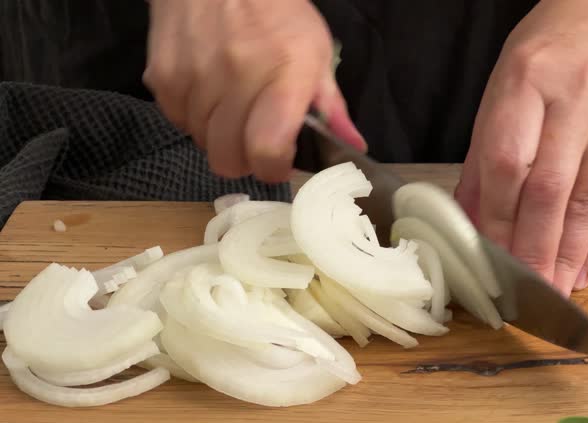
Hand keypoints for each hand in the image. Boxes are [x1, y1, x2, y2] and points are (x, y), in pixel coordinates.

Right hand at [143, 0, 365, 182]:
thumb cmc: (275, 10)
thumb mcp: (315, 50)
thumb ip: (330, 106)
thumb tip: (352, 149)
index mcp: (283, 75)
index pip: (266, 149)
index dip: (273, 167)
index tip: (280, 161)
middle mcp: (235, 77)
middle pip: (228, 158)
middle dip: (245, 158)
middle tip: (256, 138)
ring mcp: (193, 77)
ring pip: (201, 143)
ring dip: (219, 135)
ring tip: (234, 105)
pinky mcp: (161, 76)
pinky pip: (177, 121)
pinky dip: (194, 117)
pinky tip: (210, 92)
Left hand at [455, 0, 587, 295]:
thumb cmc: (551, 53)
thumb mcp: (502, 88)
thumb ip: (484, 156)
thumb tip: (469, 221)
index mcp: (527, 80)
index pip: (508, 163)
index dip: (497, 219)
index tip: (489, 260)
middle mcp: (579, 96)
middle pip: (552, 189)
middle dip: (536, 251)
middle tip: (525, 296)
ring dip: (570, 255)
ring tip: (554, 294)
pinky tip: (585, 268)